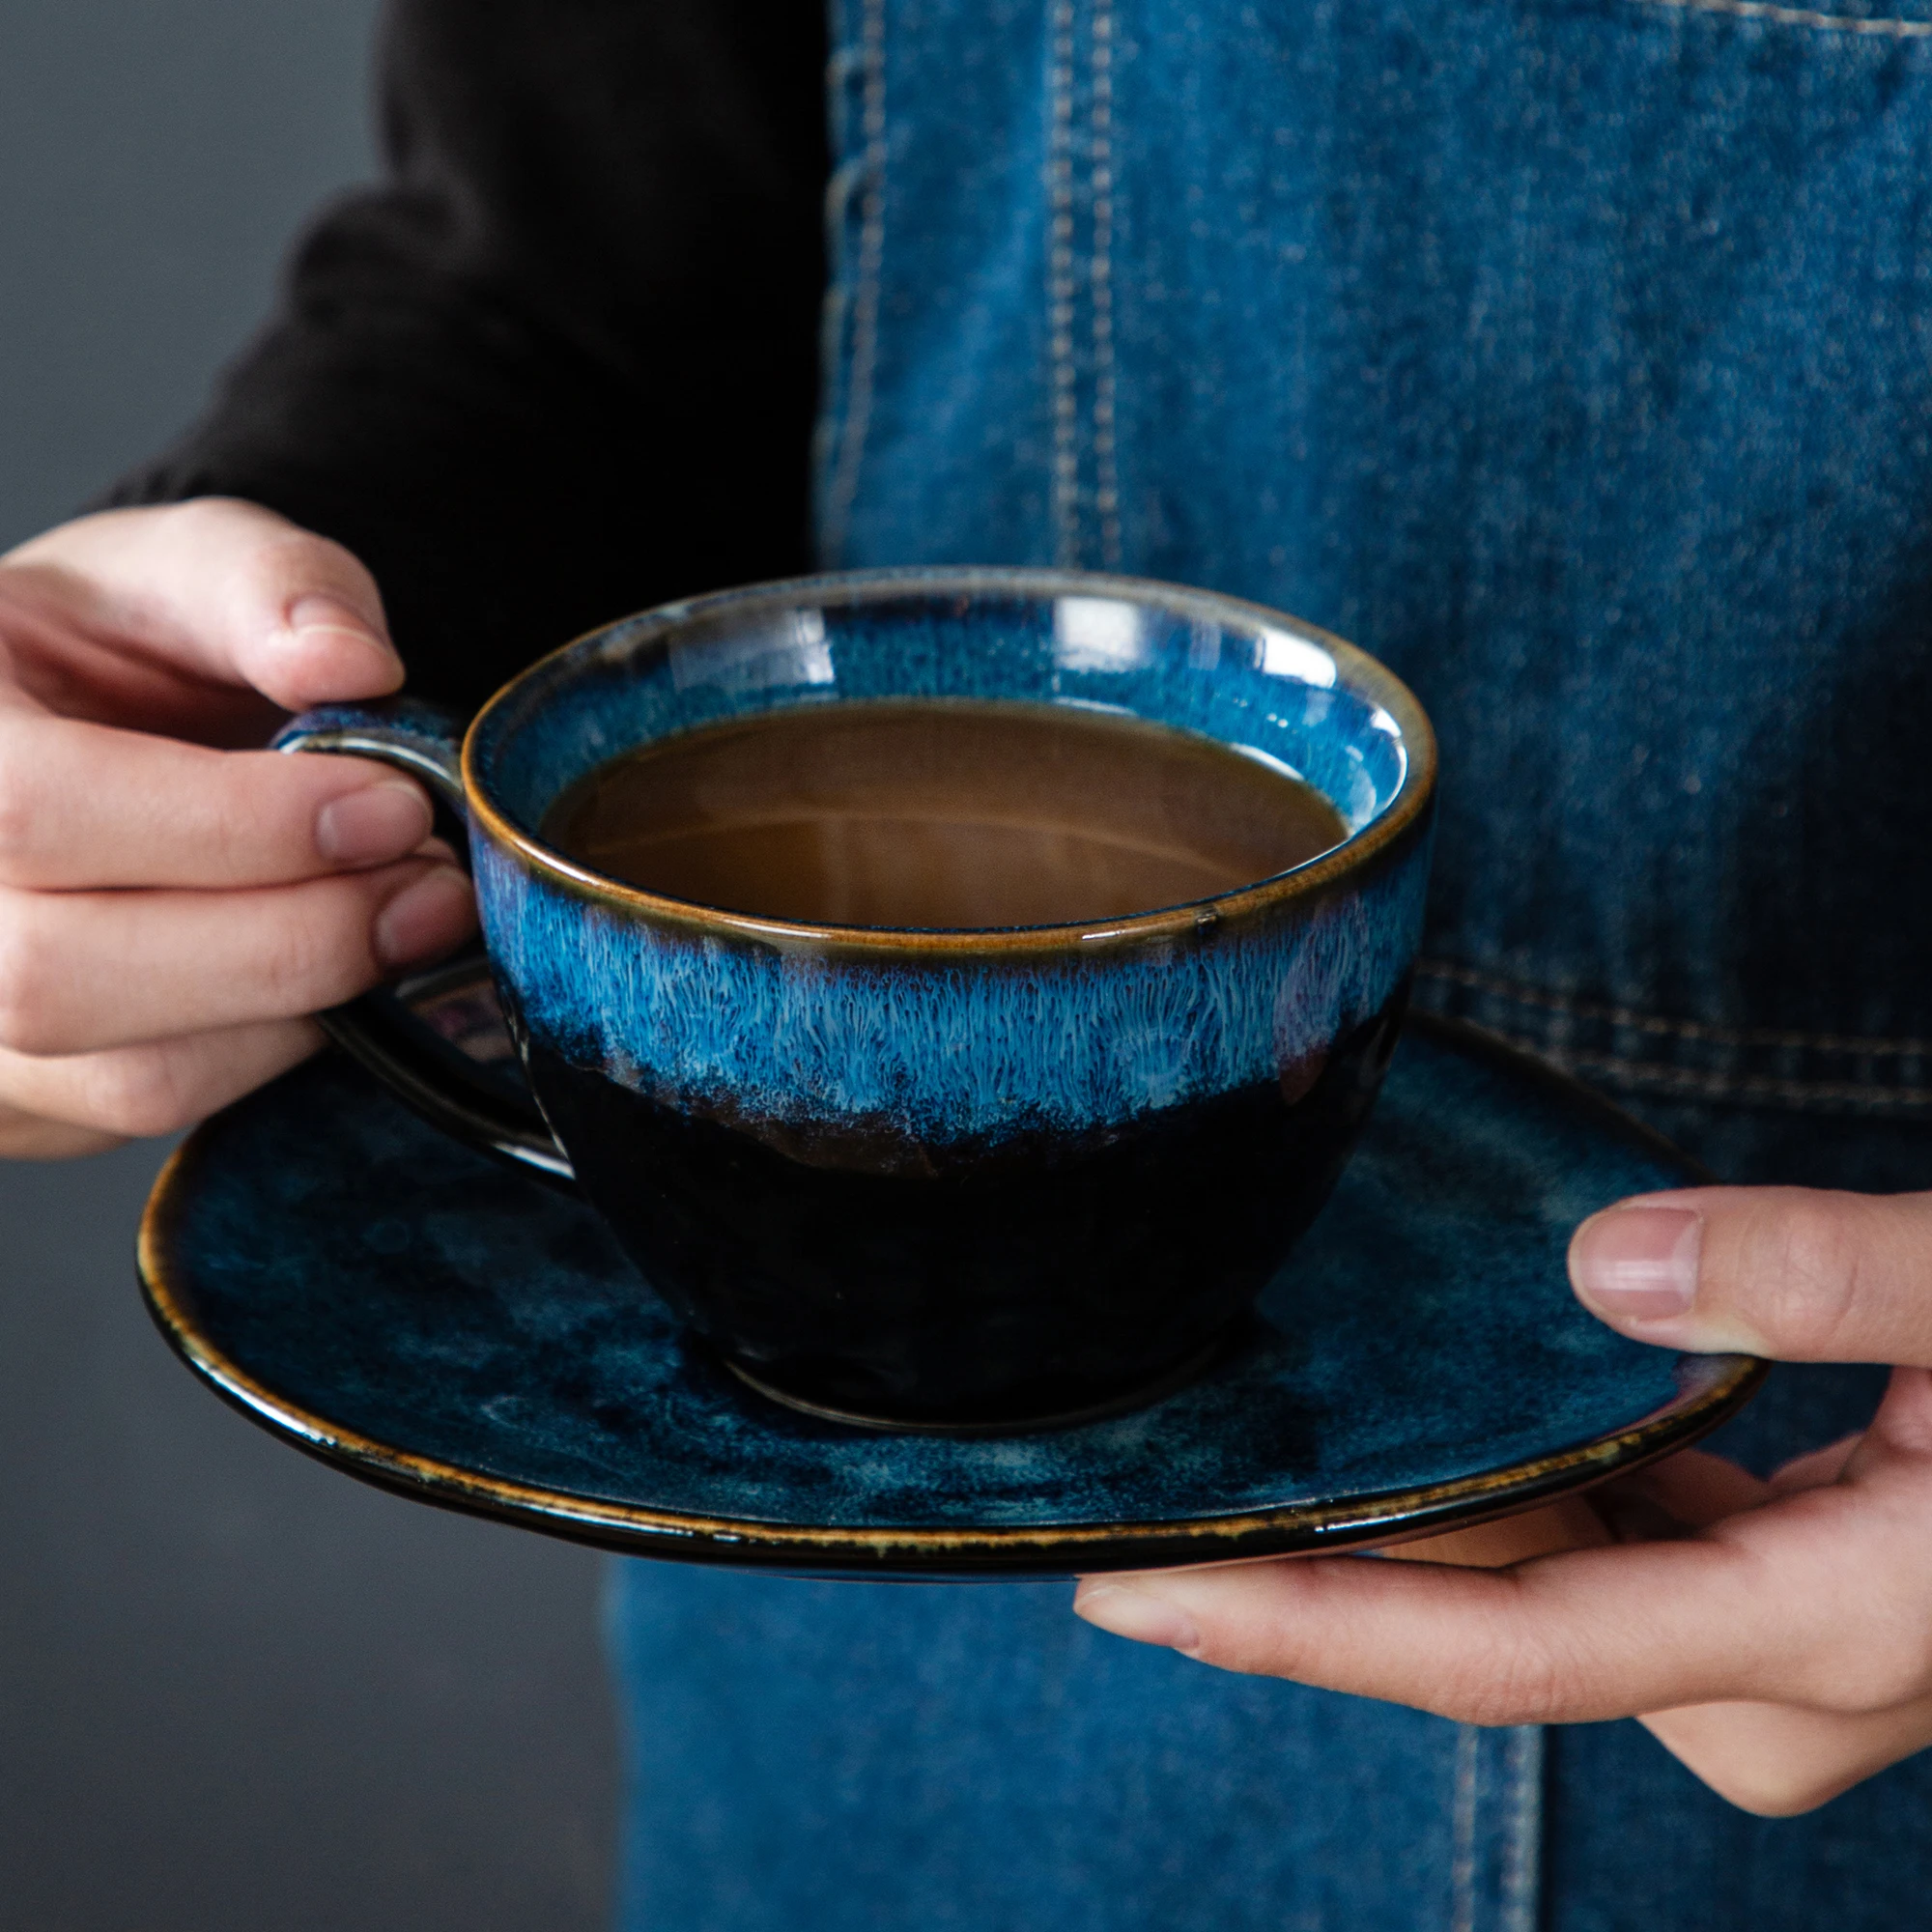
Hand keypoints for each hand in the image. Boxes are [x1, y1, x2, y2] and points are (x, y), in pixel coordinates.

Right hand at [0, 499, 475, 1157]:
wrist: (58, 736)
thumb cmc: (106, 649)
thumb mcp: (175, 568)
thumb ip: (267, 586)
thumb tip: (353, 662)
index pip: (38, 810)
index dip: (235, 826)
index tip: (394, 804)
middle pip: (69, 974)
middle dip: (295, 937)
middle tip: (435, 885)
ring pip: (129, 1075)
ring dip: (307, 1007)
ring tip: (410, 921)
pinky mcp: (17, 1103)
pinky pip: (154, 1109)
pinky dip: (276, 1049)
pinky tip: (338, 973)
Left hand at [1074, 1185, 1931, 1814]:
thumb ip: (1838, 1278)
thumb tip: (1607, 1267)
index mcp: (1833, 1622)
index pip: (1511, 1650)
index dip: (1306, 1628)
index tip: (1136, 1600)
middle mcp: (1799, 1675)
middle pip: (1503, 1628)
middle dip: (1321, 1577)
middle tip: (1139, 1505)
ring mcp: (1802, 1651)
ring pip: (1553, 1597)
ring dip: (1414, 1534)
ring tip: (1250, 1458)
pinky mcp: (1802, 1593)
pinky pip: (1613, 1562)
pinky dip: (1521, 1504)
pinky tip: (1464, 1430)